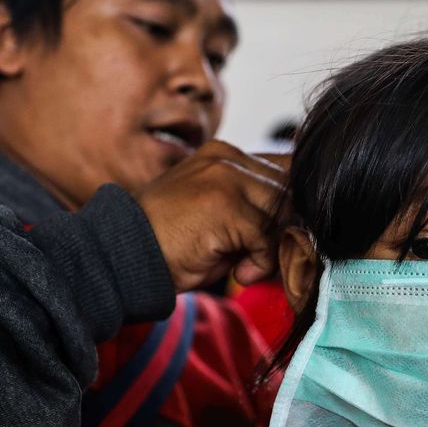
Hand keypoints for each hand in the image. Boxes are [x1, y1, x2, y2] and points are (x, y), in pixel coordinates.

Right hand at [136, 142, 289, 291]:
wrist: (126, 256)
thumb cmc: (173, 244)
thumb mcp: (219, 216)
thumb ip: (254, 207)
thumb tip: (301, 219)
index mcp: (225, 155)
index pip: (285, 171)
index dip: (290, 208)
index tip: (277, 237)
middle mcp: (228, 159)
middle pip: (290, 192)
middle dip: (284, 230)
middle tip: (261, 257)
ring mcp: (226, 178)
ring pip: (282, 213)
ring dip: (271, 248)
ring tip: (244, 264)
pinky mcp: (226, 205)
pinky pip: (267, 237)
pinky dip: (260, 263)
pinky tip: (237, 271)